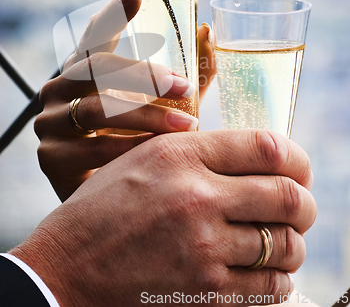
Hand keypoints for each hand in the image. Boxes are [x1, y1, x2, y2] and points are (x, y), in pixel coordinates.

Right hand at [11, 129, 315, 306]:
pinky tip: (272, 272)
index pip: (267, 147)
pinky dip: (281, 279)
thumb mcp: (145, 158)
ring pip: (285, 244)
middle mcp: (196, 196)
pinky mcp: (203, 292)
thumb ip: (200, 151)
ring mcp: (202, 248)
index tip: (299, 168)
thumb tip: (257, 156)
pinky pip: (268, 287)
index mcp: (181, 154)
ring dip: (294, 242)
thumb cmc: (104, 207)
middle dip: (305, 203)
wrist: (66, 266)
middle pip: (287, 195)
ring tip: (286, 240)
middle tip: (302, 206)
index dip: (297, 157)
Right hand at [35, 0, 215, 200]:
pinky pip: (92, 152)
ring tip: (185, 125)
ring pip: (95, 111)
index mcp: (84, 71)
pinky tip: (156, 158)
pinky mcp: (51, 160)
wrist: (104, 200)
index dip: (113, 14)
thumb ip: (183, 76)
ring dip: (144, 117)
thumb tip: (210, 32)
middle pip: (96, 68)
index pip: (94, 34)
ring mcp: (50, 123)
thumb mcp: (156, 108)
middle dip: (142, 74)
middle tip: (182, 85)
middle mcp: (59, 89)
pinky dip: (128, 153)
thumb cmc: (133, 141)